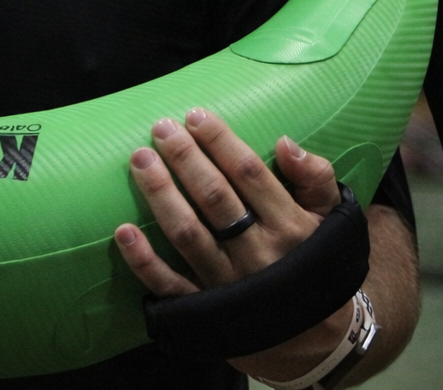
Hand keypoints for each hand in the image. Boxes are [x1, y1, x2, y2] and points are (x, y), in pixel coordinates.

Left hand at [115, 108, 352, 380]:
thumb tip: (285, 142)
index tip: (195, 115)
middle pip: (214, 198)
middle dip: (185, 159)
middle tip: (161, 127)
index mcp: (289, 227)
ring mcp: (228, 284)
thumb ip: (314, 178)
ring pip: (188, 234)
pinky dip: (144, 261)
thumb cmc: (314, 259)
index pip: (250, 174)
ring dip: (161, 195)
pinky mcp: (203, 310)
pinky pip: (170, 286)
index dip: (220, 142)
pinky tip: (123, 231)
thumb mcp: (330, 219)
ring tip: (140, 158)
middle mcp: (258, 255)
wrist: (315, 339)